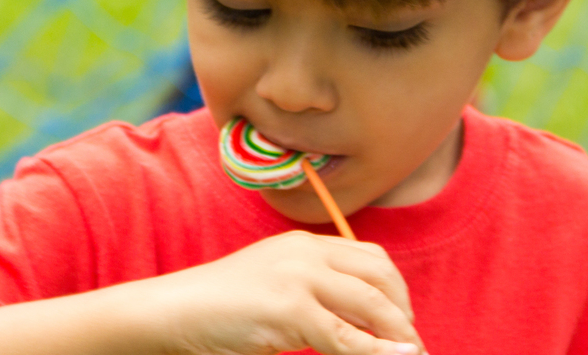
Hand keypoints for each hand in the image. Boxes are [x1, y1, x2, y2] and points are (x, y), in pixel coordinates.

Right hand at [152, 230, 425, 354]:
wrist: (176, 310)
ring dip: (399, 335)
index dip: (396, 289)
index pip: (370, 256)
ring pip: (371, 304)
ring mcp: (299, 278)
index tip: (404, 321)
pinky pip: (347, 338)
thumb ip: (316, 293)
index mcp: (305, 243)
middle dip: (404, 311)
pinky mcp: (290, 310)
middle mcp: (307, 252)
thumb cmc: (223, 308)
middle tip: (411, 343)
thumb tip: (363, 322)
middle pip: (380, 274)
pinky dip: (375, 353)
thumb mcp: (276, 289)